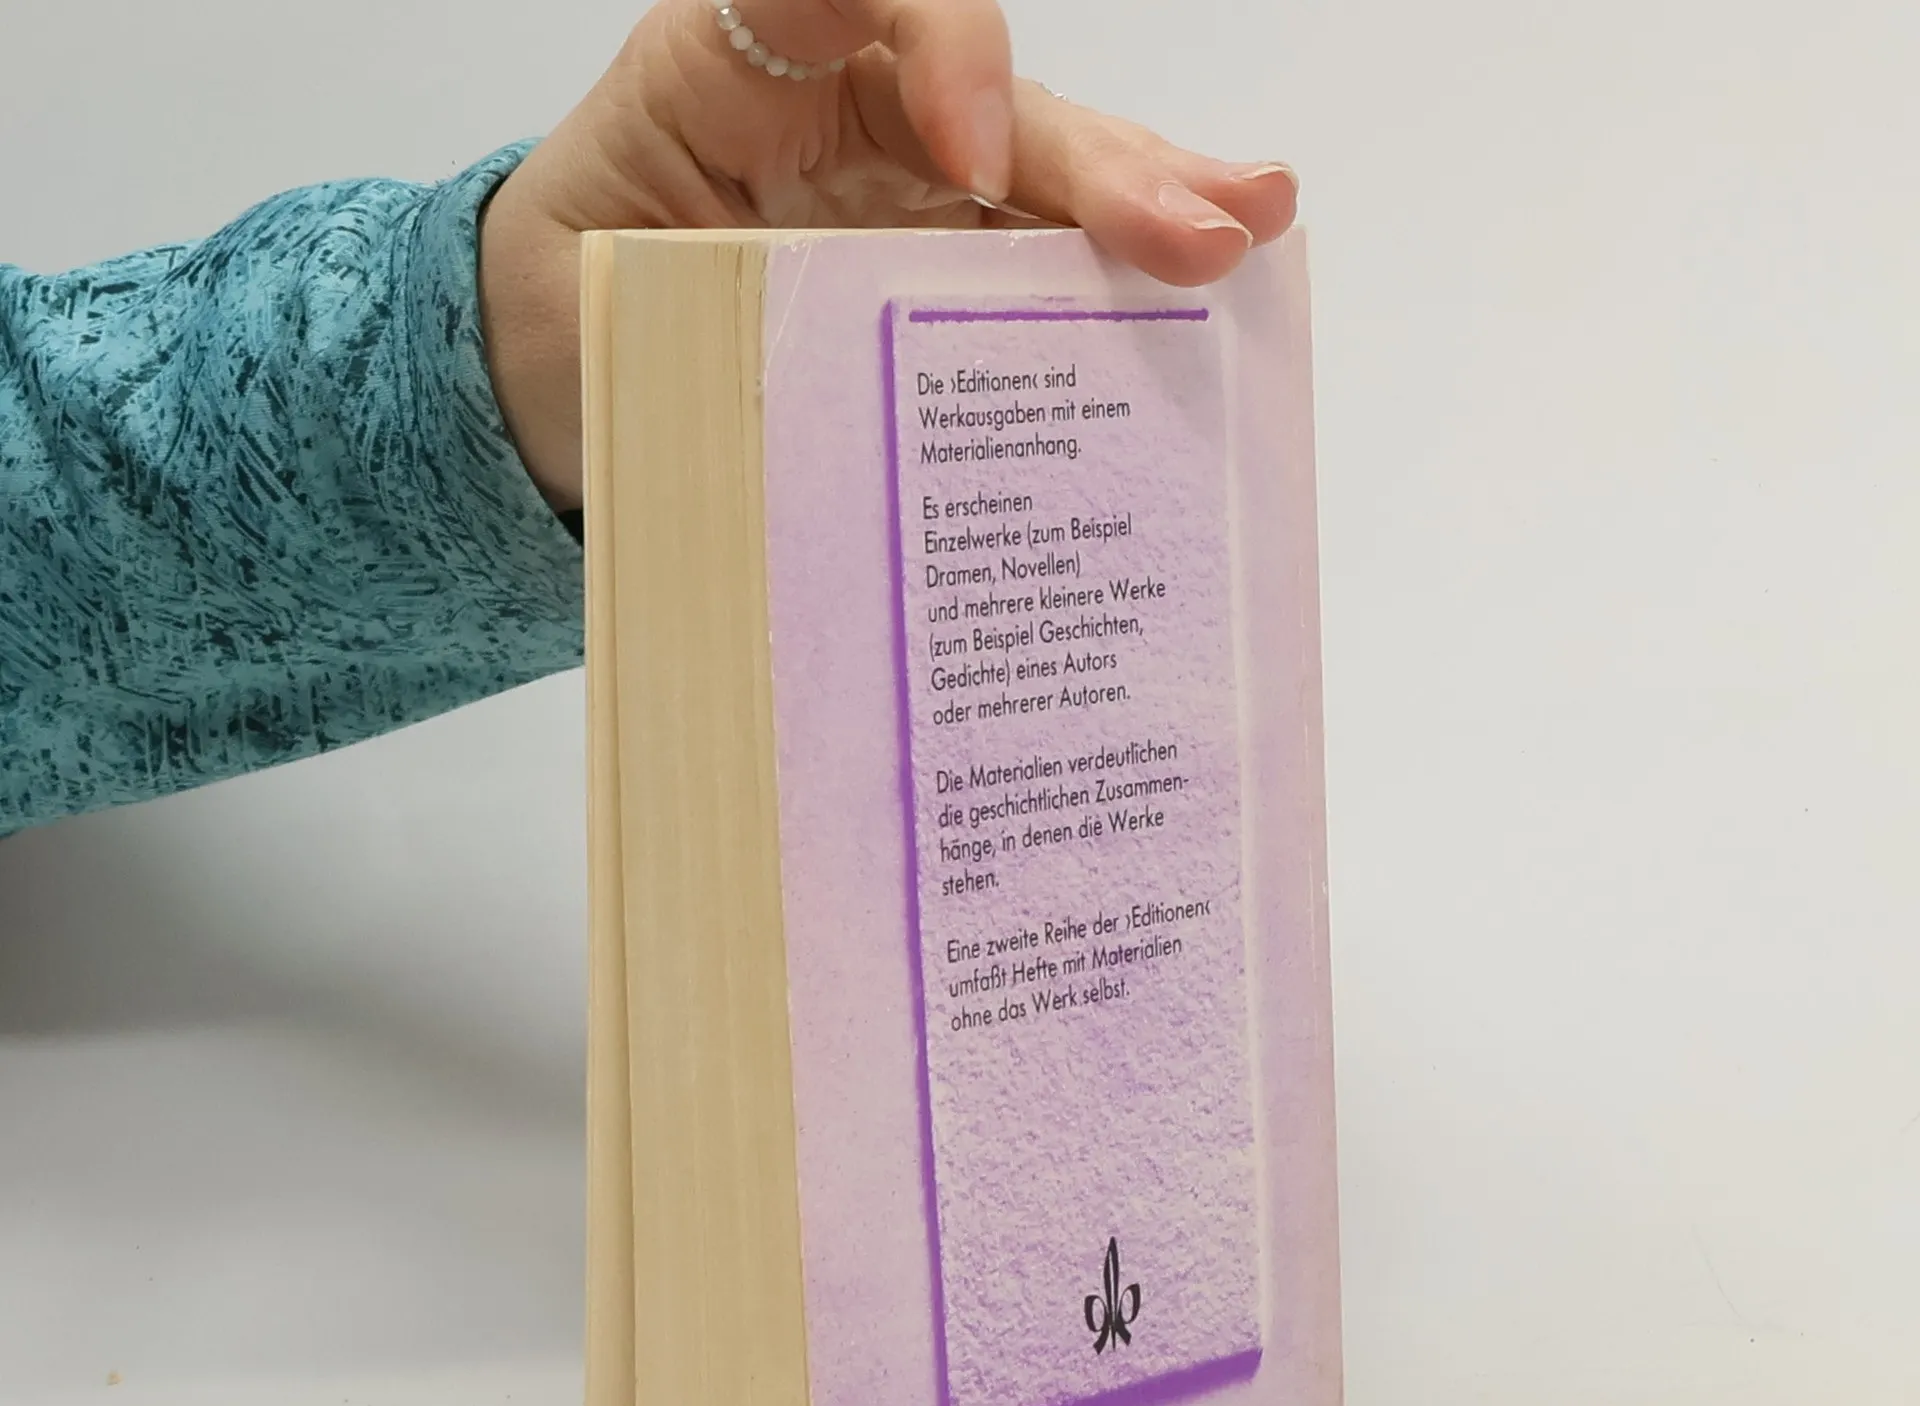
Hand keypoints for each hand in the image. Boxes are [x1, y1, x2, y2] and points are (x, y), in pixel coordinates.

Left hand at [479, 0, 1298, 510]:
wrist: (564, 373)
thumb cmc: (575, 291)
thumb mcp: (588, 250)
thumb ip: (691, 246)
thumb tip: (817, 318)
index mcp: (761, 69)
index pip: (865, 3)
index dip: (945, 60)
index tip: (973, 167)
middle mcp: (862, 120)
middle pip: (1012, 115)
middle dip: (1111, 168)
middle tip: (1210, 224)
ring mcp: (919, 202)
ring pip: (1052, 194)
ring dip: (1157, 218)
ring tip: (1252, 232)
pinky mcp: (945, 287)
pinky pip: (1037, 287)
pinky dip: (1114, 310)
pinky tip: (1203, 317)